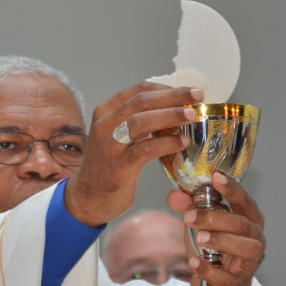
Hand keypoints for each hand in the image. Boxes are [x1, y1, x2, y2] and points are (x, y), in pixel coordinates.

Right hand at [65, 83, 202, 227]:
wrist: (87, 197)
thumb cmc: (109, 166)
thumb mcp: (118, 136)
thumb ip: (138, 122)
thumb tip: (175, 110)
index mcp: (106, 112)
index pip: (138, 90)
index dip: (167, 88)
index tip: (189, 91)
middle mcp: (105, 124)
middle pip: (141, 100)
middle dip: (173, 96)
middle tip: (198, 95)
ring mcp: (109, 144)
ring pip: (140, 120)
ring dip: (170, 115)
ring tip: (192, 115)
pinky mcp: (118, 165)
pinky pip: (145, 149)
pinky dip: (166, 143)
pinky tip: (182, 142)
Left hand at [168, 171, 265, 285]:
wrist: (214, 283)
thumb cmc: (213, 248)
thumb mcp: (199, 224)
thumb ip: (188, 207)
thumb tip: (175, 195)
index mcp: (249, 219)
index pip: (243, 200)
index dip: (231, 188)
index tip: (215, 177)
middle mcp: (256, 238)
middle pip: (240, 223)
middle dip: (214, 218)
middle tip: (190, 217)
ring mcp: (251, 262)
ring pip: (245, 247)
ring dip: (220, 240)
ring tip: (199, 238)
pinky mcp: (240, 283)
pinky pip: (229, 278)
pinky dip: (210, 270)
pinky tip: (195, 262)